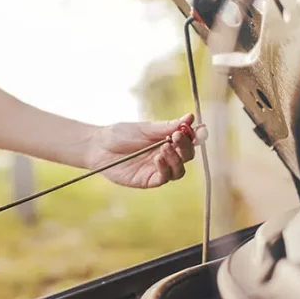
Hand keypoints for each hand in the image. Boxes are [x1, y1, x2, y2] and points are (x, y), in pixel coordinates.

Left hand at [88, 114, 206, 188]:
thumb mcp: (146, 128)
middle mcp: (166, 157)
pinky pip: (163, 178)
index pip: (189, 141)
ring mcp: (158, 170)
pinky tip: (158, 158)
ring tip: (166, 146)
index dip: (197, 136)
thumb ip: (167, 126)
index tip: (200, 129)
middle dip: (186, 146)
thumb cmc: (121, 134)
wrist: (98, 146)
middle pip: (187, 156)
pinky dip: (165, 168)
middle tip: (178, 136)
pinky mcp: (148, 180)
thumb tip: (190, 117)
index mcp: (168, 141)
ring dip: (176, 158)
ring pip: (179, 170)